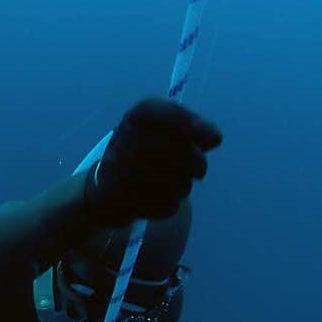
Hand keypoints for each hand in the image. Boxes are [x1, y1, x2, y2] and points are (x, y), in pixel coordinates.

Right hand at [85, 97, 221, 227]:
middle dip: (197, 164)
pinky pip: (163, 206)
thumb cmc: (144, 153)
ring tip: (175, 184)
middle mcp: (124, 139)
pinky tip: (160, 199)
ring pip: (174, 184)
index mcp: (137, 117)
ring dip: (182, 187)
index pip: (168, 114)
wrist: (105, 187)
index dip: (195, 125)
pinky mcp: (118, 199)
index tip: (216, 138)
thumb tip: (214, 137)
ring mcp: (118, 171)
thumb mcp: (164, 132)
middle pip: (177, 152)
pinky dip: (168, 206)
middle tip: (199, 170)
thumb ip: (191, 130)